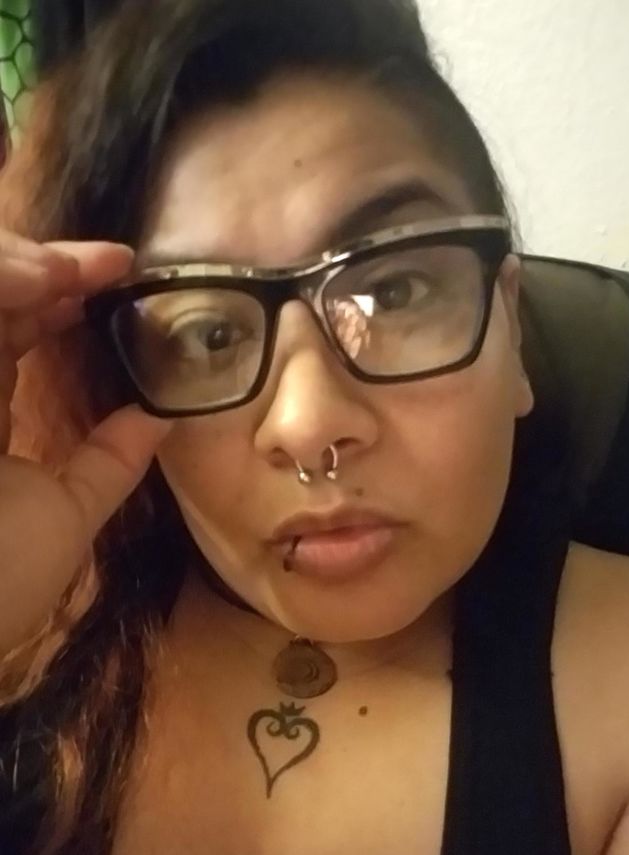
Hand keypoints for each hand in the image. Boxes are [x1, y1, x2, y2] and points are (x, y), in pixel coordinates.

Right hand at [0, 230, 172, 654]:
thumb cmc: (1, 582)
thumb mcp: (68, 514)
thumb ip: (110, 460)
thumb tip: (166, 414)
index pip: (13, 327)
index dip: (58, 291)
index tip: (119, 274)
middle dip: (39, 263)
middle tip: (102, 266)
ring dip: (11, 265)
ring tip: (65, 273)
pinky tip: (37, 280)